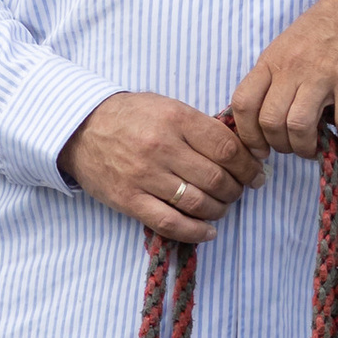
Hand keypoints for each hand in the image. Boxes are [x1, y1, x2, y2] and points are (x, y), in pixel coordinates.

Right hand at [58, 92, 262, 243]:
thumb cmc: (130, 116)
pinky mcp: (129, 200)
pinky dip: (196, 232)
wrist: (80, 129)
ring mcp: (144, 176)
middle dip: (237, 189)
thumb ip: (200, 126)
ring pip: (199, 203)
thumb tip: (241, 150)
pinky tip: (208, 230)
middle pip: (217, 178)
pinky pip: (171, 223)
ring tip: (221, 207)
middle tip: (240, 190)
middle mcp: (161, 147)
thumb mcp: (167, 106)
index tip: (256, 173)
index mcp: (175, 119)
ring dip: (220, 210)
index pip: (227, 148)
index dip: (249, 165)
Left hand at [226, 0, 337, 161]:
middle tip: (293, 146)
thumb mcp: (284, 48)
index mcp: (271, 61)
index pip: (244, 103)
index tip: (259, 148)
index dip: (247, 134)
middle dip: (280, 145)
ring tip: (316, 147)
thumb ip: (273, 79)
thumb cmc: (321, 31)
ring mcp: (322, 74)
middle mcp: (292, 68)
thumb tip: (264, 121)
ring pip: (298, 127)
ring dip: (306, 148)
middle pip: (270, 121)